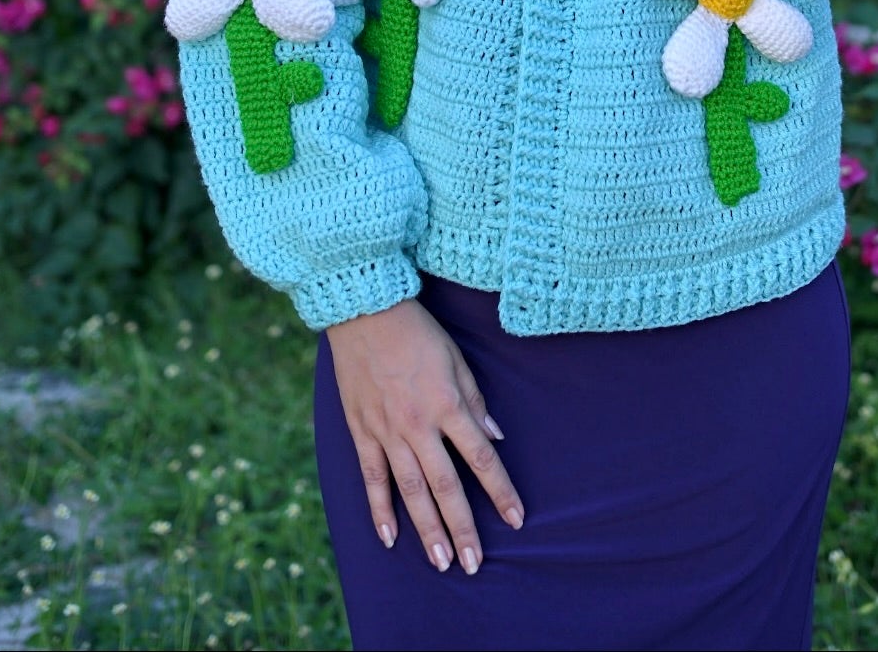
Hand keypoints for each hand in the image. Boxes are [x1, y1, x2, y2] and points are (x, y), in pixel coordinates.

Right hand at [326, 297, 523, 574]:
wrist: (365, 312)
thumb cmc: (417, 332)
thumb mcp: (457, 359)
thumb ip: (475, 402)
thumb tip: (494, 438)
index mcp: (447, 405)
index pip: (481, 459)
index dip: (500, 492)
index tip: (516, 519)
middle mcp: (418, 426)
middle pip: (445, 486)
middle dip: (463, 528)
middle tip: (474, 564)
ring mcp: (386, 432)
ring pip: (410, 492)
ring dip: (427, 529)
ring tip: (441, 562)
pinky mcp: (362, 432)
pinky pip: (372, 478)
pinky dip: (380, 510)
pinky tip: (389, 538)